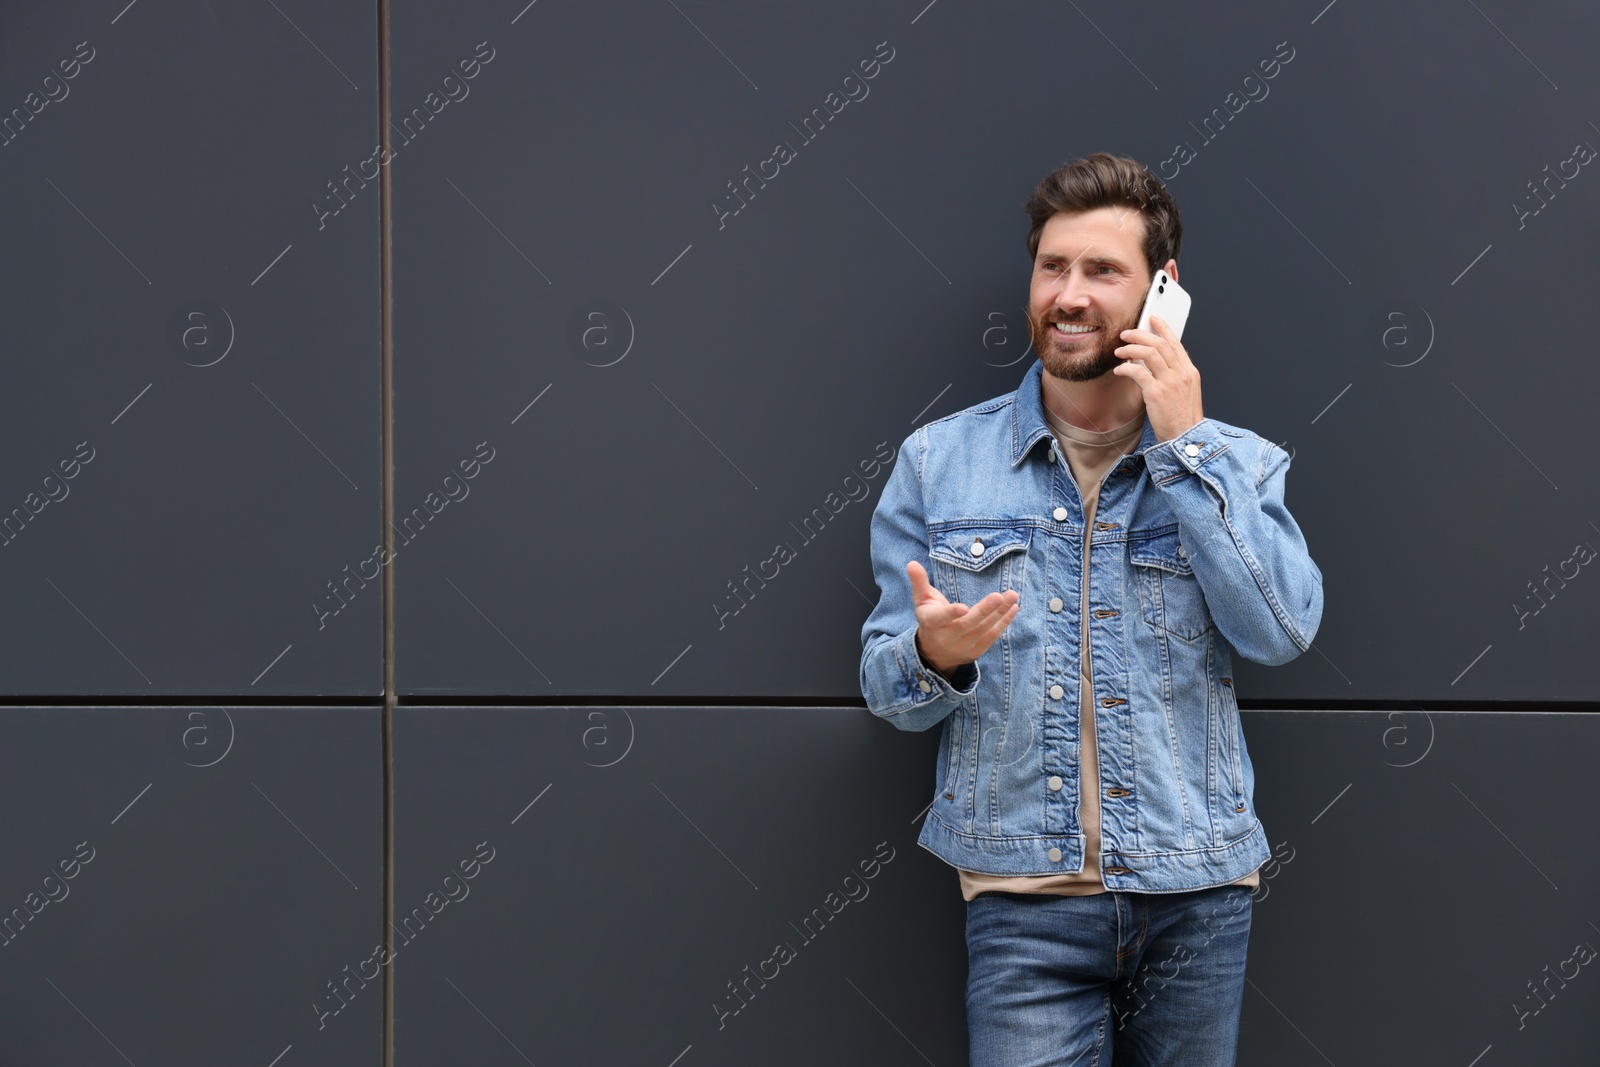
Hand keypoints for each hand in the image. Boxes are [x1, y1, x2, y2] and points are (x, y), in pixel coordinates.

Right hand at [906, 560, 1018, 675]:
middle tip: (1000, 596)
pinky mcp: (976, 651)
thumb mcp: (921, 600)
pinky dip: (1004, 622)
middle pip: (967, 624)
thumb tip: (912, 563)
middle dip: (984, 610)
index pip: (940, 618)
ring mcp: (963, 646)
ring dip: (1000, 613)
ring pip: (983, 630)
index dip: (951, 613)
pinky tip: (1013, 608)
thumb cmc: (930, 617)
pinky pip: (992, 637)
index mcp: (931, 623)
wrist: (935, 651)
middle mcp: (947, 637)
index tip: (964, 607)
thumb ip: (919, 581)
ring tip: (1012, 596)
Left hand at [1113, 313, 1203, 442]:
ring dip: (1130, 349)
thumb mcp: (1186, 392)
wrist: (1186, 437)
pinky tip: (1119, 370)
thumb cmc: (1182, 418)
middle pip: (1160, 343)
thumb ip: (1174, 375)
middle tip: (1126, 334)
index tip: (1152, 317)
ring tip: (1119, 352)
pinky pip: (1137, 372)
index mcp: (1190, 371)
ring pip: (1148, 353)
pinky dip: (1126, 368)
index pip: (1175, 342)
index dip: (1163, 328)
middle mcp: (1181, 373)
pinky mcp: (1156, 393)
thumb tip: (1154, 362)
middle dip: (1140, 335)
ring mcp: (1170, 382)